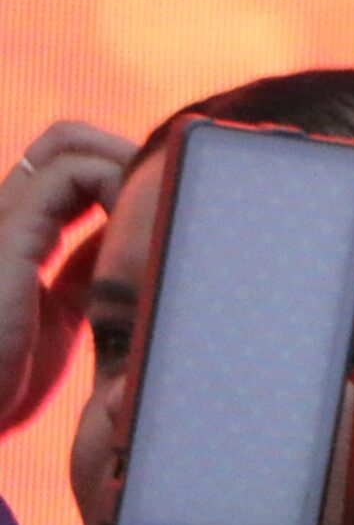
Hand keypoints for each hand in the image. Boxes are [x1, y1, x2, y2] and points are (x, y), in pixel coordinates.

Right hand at [0, 122, 132, 432]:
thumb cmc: (3, 383)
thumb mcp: (56, 320)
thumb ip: (78, 277)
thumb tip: (115, 245)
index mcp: (13, 235)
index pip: (66, 171)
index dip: (118, 174)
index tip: (158, 203)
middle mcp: (2, 218)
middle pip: (66, 142)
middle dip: (125, 153)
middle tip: (166, 194)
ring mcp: (0, 222)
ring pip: (67, 144)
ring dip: (126, 162)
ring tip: (157, 206)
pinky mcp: (7, 238)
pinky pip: (69, 177)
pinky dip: (117, 183)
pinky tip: (140, 222)